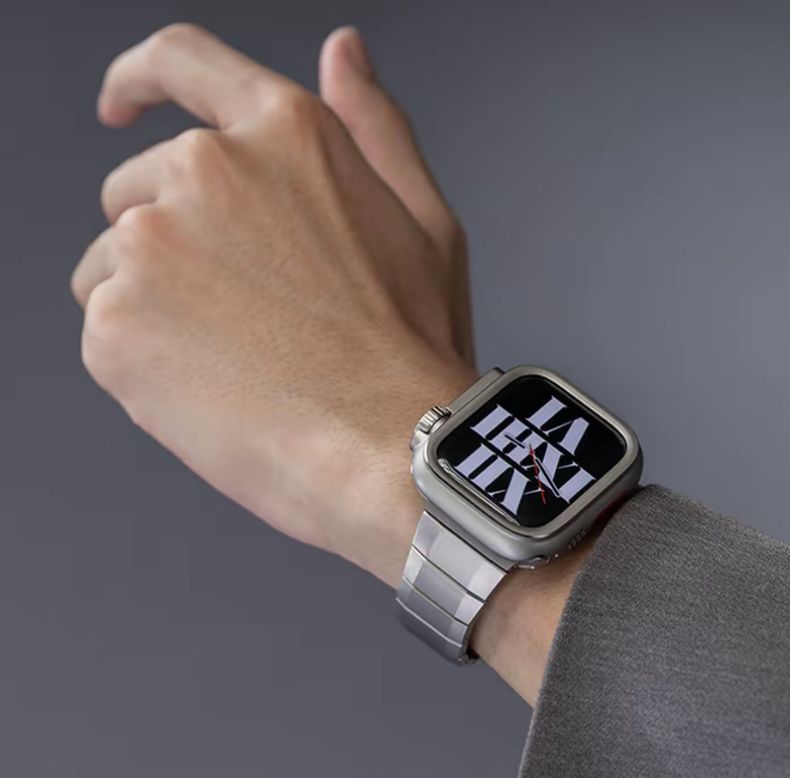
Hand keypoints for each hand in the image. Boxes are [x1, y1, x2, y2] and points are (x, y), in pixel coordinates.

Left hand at [71, 24, 475, 585]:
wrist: (390, 453)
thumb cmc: (414, 351)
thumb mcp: (422, 222)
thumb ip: (374, 127)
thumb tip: (343, 52)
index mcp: (283, 135)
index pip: (183, 63)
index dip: (141, 79)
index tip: (122, 104)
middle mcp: (205, 171)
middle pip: (137, 189)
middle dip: (175, 242)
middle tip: (246, 315)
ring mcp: (151, 247)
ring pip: (112, 266)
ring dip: (156, 305)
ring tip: (237, 361)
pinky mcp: (116, 325)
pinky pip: (107, 332)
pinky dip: (145, 362)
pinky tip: (214, 391)